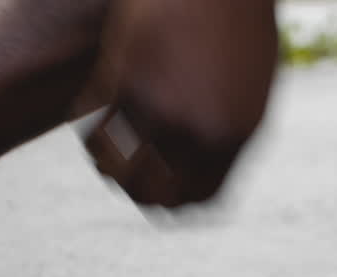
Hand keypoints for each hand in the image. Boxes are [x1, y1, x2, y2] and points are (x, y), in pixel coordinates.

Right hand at [80, 0, 278, 207]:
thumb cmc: (238, 17)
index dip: (175, 199)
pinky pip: (94, 124)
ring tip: (99, 148)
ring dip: (104, 162)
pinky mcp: (127, 78)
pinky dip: (86, 124)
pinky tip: (86, 109)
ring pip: (117, 167)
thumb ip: (229, 122)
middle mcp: (199, 132)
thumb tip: (210, 152)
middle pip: (155, 194)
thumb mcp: (251, 80)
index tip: (158, 188)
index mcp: (233, 135)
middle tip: (120, 173)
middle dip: (134, 189)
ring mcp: (162, 107)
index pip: (200, 196)